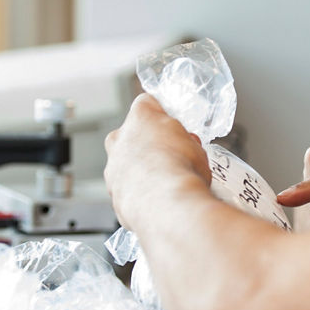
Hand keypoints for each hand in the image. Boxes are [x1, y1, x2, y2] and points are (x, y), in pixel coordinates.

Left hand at [104, 93, 211, 230]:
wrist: (168, 206)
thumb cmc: (183, 170)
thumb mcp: (196, 147)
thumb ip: (186, 142)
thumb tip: (186, 147)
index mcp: (141, 118)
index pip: (147, 104)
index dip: (163, 116)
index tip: (173, 128)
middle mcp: (120, 139)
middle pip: (131, 135)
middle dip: (148, 145)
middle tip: (171, 158)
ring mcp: (113, 168)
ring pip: (125, 165)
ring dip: (140, 172)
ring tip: (164, 185)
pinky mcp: (114, 195)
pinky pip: (127, 191)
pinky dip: (138, 195)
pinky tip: (156, 202)